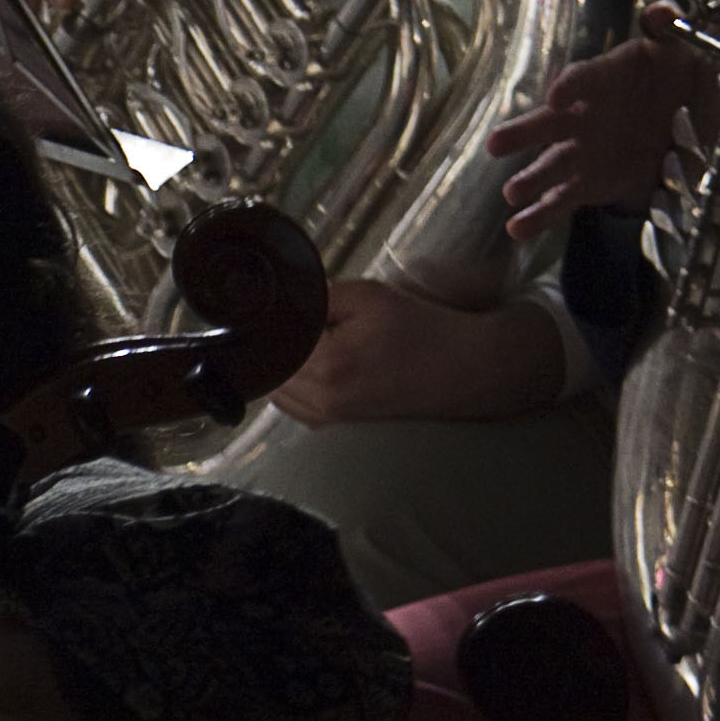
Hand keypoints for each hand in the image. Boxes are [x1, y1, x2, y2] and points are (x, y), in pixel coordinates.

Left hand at [270, 281, 571, 426]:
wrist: (461, 369)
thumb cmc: (420, 327)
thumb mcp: (368, 296)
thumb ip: (316, 298)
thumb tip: (278, 303)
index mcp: (326, 364)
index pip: (268, 344)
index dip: (261, 324)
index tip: (258, 308)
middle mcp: (319, 398)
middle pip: (266, 369)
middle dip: (269, 344)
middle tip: (280, 319)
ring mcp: (325, 417)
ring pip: (274, 389)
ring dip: (278, 364)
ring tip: (297, 339)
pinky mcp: (333, 424)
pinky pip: (290, 404)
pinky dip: (289, 383)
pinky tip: (305, 362)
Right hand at [491, 29, 717, 241]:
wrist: (691, 126)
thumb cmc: (683, 82)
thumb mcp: (686, 53)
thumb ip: (672, 33)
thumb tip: (662, 11)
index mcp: (607, 80)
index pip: (583, 79)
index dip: (571, 86)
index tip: (557, 97)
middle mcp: (585, 116)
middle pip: (548, 123)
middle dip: (523, 133)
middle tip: (496, 145)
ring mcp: (583, 152)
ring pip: (549, 164)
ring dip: (528, 178)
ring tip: (511, 194)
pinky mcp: (589, 184)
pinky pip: (560, 199)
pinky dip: (539, 215)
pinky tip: (517, 228)